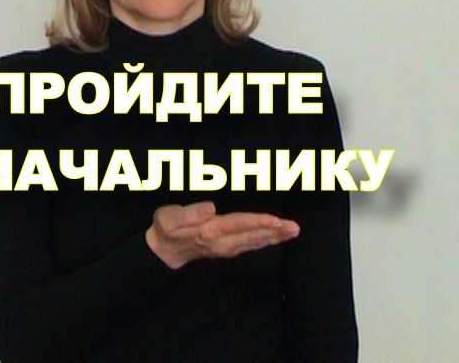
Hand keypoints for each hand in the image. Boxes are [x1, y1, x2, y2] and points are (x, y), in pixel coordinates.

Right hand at [145, 201, 299, 268]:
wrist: (163, 251)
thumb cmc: (166, 229)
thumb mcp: (169, 218)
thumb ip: (189, 213)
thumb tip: (211, 207)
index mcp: (209, 231)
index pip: (239, 224)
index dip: (258, 222)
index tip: (276, 220)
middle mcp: (222, 242)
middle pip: (252, 236)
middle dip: (274, 231)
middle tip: (295, 227)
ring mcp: (226, 248)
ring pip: (255, 242)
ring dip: (274, 237)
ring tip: (292, 231)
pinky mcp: (228, 249)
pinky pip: (251, 245)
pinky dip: (265, 241)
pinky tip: (276, 237)